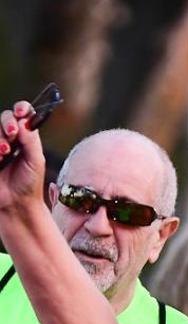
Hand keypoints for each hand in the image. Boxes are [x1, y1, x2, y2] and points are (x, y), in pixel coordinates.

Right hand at [0, 99, 46, 213]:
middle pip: (4, 117)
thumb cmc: (29, 183)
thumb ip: (31, 140)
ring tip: (5, 152)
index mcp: (26, 137)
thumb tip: (24, 121)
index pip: (22, 115)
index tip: (22, 111)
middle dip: (7, 122)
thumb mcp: (36, 160)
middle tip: (13, 133)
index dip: (21, 108)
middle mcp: (10, 138)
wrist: (16, 202)